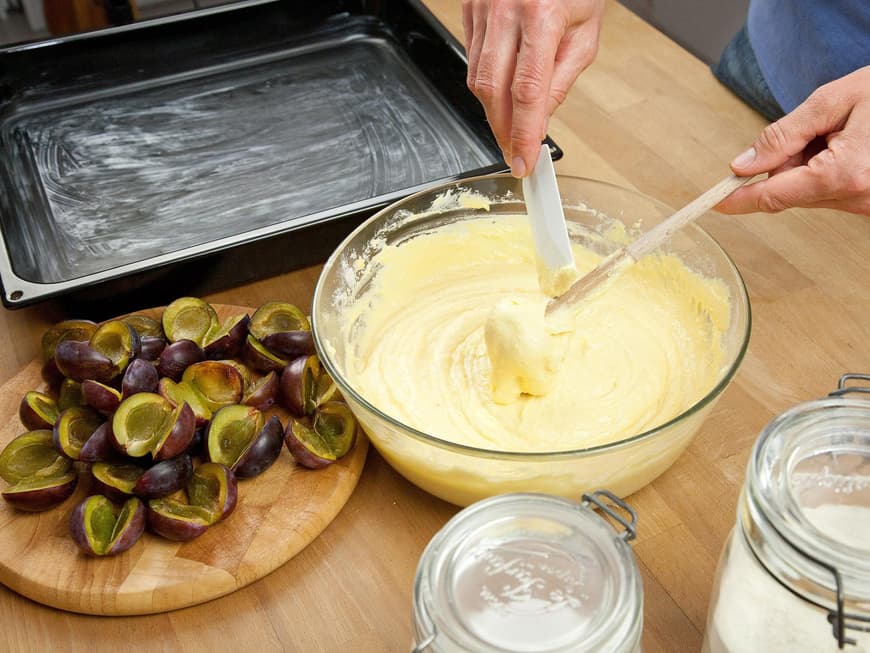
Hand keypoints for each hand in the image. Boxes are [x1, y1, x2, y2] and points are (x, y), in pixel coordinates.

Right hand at [462, 0, 603, 177]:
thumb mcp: (585, 34)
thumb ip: (561, 80)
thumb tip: (540, 122)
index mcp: (543, 16)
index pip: (527, 92)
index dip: (524, 134)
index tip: (524, 162)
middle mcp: (507, 11)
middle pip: (493, 90)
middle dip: (502, 130)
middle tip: (514, 152)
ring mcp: (483, 9)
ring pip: (477, 79)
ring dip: (493, 111)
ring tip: (510, 126)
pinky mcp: (469, 9)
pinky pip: (472, 59)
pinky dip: (486, 83)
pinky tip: (501, 91)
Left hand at [717, 66, 869, 215]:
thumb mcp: (833, 100)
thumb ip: (783, 135)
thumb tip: (743, 164)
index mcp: (843, 174)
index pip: (772, 196)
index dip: (739, 198)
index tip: (715, 203)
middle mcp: (857, 198)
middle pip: (790, 192)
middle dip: (786, 163)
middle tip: (814, 129)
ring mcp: (867, 205)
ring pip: (809, 192)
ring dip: (809, 164)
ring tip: (841, 133)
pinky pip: (831, 191)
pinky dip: (827, 170)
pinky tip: (850, 145)